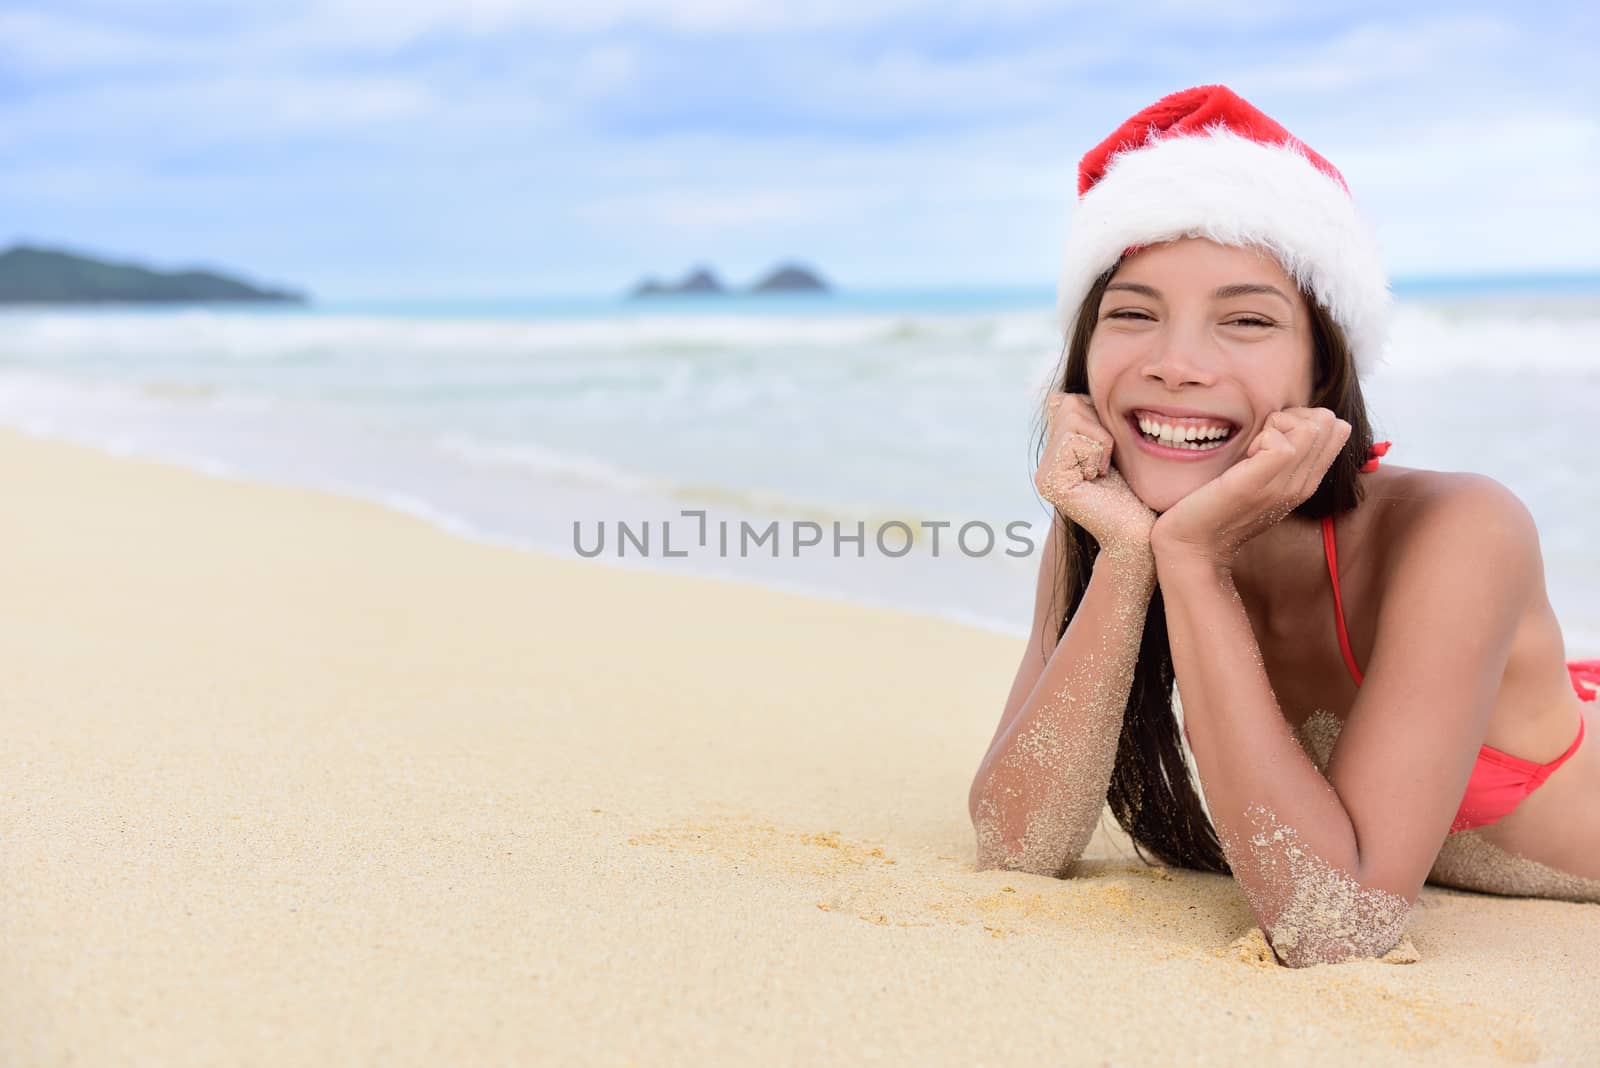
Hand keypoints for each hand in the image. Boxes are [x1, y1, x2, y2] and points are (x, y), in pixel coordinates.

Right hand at [1035, 392, 1156, 563]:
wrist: (1143, 534)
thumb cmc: (1140, 491)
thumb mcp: (1117, 446)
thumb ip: (1096, 421)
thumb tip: (1076, 391)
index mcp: (1058, 455)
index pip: (1066, 400)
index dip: (1096, 415)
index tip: (1110, 451)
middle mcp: (1045, 465)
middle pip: (1067, 403)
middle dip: (1099, 425)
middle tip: (1108, 462)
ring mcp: (1045, 475)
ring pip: (1072, 416)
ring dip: (1101, 439)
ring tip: (1105, 470)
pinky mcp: (1052, 482)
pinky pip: (1076, 438)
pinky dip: (1098, 450)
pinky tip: (1100, 478)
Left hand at [1150, 406, 1350, 568]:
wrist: (1193, 545)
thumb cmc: (1215, 505)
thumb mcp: (1256, 476)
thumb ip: (1277, 454)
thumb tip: (1282, 420)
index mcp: (1305, 481)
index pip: (1337, 428)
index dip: (1303, 417)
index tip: (1271, 435)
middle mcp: (1303, 484)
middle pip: (1331, 423)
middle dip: (1293, 416)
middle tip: (1261, 439)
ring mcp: (1285, 486)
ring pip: (1313, 428)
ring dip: (1277, 426)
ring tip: (1253, 448)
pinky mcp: (1260, 485)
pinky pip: (1284, 445)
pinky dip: (1263, 437)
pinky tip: (1245, 456)